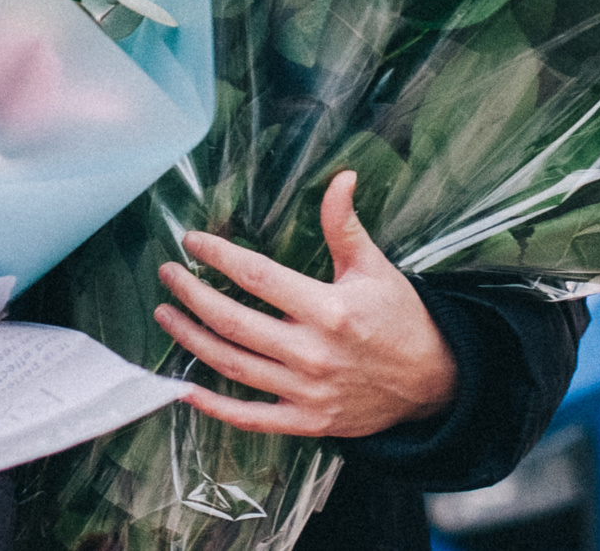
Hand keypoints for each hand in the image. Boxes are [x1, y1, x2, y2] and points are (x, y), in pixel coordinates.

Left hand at [154, 170, 457, 438]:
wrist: (434, 383)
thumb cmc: (401, 319)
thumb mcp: (375, 267)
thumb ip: (345, 225)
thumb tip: (341, 177)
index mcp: (329, 310)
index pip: (258, 277)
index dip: (218, 256)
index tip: (192, 241)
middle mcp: (313, 353)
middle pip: (234, 322)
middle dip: (192, 296)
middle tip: (168, 275)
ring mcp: (308, 392)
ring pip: (233, 365)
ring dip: (191, 340)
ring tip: (166, 316)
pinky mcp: (307, 422)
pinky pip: (250, 418)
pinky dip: (213, 407)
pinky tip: (183, 387)